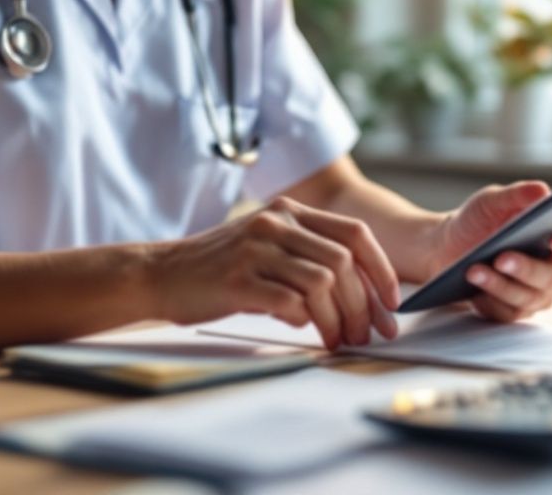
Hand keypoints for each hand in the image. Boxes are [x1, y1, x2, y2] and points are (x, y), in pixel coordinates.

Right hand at [150, 197, 400, 348]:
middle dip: (364, 304)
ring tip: (339, 340)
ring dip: (339, 319)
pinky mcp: (238, 279)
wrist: (159, 273)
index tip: (391, 303)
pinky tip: (304, 332)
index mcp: (289, 211)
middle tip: (367, 333)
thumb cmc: (217, 268)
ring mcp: (256, 248)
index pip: (355, 233)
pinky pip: (290, 303)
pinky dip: (306, 322)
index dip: (382, 269)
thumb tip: (358, 297)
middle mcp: (275, 222)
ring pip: (323, 283)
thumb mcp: (266, 247)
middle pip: (344, 263)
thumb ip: (308, 259)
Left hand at [435, 181, 551, 321]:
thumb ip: (516, 195)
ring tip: (474, 270)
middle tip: (502, 258)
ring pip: (531, 297)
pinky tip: (473, 290)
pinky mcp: (514, 309)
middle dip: (529, 269)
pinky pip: (508, 312)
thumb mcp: (491, 201)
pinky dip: (489, 301)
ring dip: (501, 285)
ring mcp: (538, 291)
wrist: (447, 244)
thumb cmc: (478, 220)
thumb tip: (542, 191)